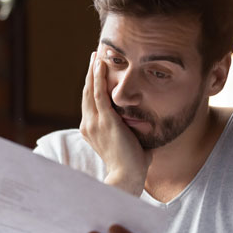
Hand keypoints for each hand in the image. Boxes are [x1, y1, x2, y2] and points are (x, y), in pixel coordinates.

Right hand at [80, 52, 151, 195]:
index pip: (90, 103)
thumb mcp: (127, 143)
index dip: (92, 86)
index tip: (97, 73)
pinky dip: (98, 77)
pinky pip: (99, 93)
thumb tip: (145, 125)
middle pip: (87, 93)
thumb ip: (132, 131)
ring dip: (93, 71)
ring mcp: (94, 122)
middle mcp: (89, 124)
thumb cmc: (131, 163)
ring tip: (96, 55)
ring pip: (91, 90)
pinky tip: (100, 64)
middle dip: (91, 74)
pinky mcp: (104, 120)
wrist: (127, 177)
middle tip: (94, 57)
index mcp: (92, 130)